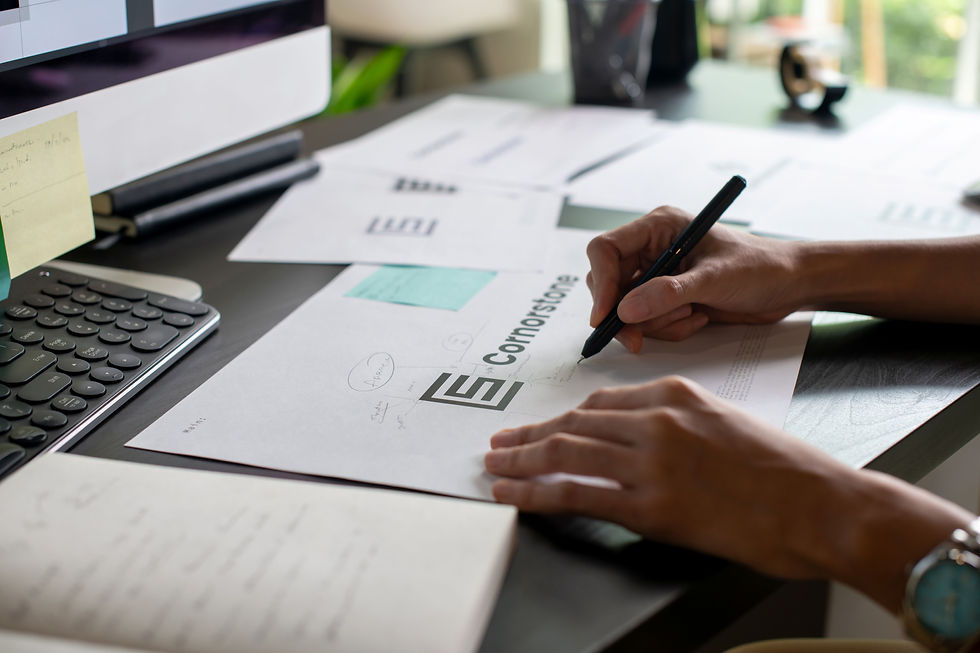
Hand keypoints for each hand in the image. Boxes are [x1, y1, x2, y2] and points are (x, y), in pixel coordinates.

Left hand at [484, 376, 974, 610]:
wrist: (824, 505)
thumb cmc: (786, 470)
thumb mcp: (726, 423)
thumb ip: (678, 422)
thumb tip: (638, 438)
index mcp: (676, 394)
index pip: (600, 402)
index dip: (563, 416)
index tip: (541, 425)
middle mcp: (657, 420)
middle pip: (574, 422)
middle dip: (530, 433)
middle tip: (501, 440)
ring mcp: (651, 462)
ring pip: (564, 451)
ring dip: (520, 459)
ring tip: (494, 465)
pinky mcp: (651, 505)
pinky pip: (576, 492)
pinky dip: (534, 491)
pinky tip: (511, 492)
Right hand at [586, 206, 804, 350]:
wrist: (789, 285)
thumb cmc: (760, 267)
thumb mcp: (714, 279)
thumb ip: (668, 293)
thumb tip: (625, 311)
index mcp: (659, 227)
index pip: (605, 250)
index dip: (601, 283)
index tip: (606, 316)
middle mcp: (651, 248)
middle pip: (609, 284)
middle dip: (627, 313)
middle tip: (640, 338)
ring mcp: (657, 274)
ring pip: (626, 308)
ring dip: (655, 323)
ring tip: (692, 316)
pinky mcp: (666, 298)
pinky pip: (646, 321)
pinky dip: (667, 329)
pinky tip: (697, 320)